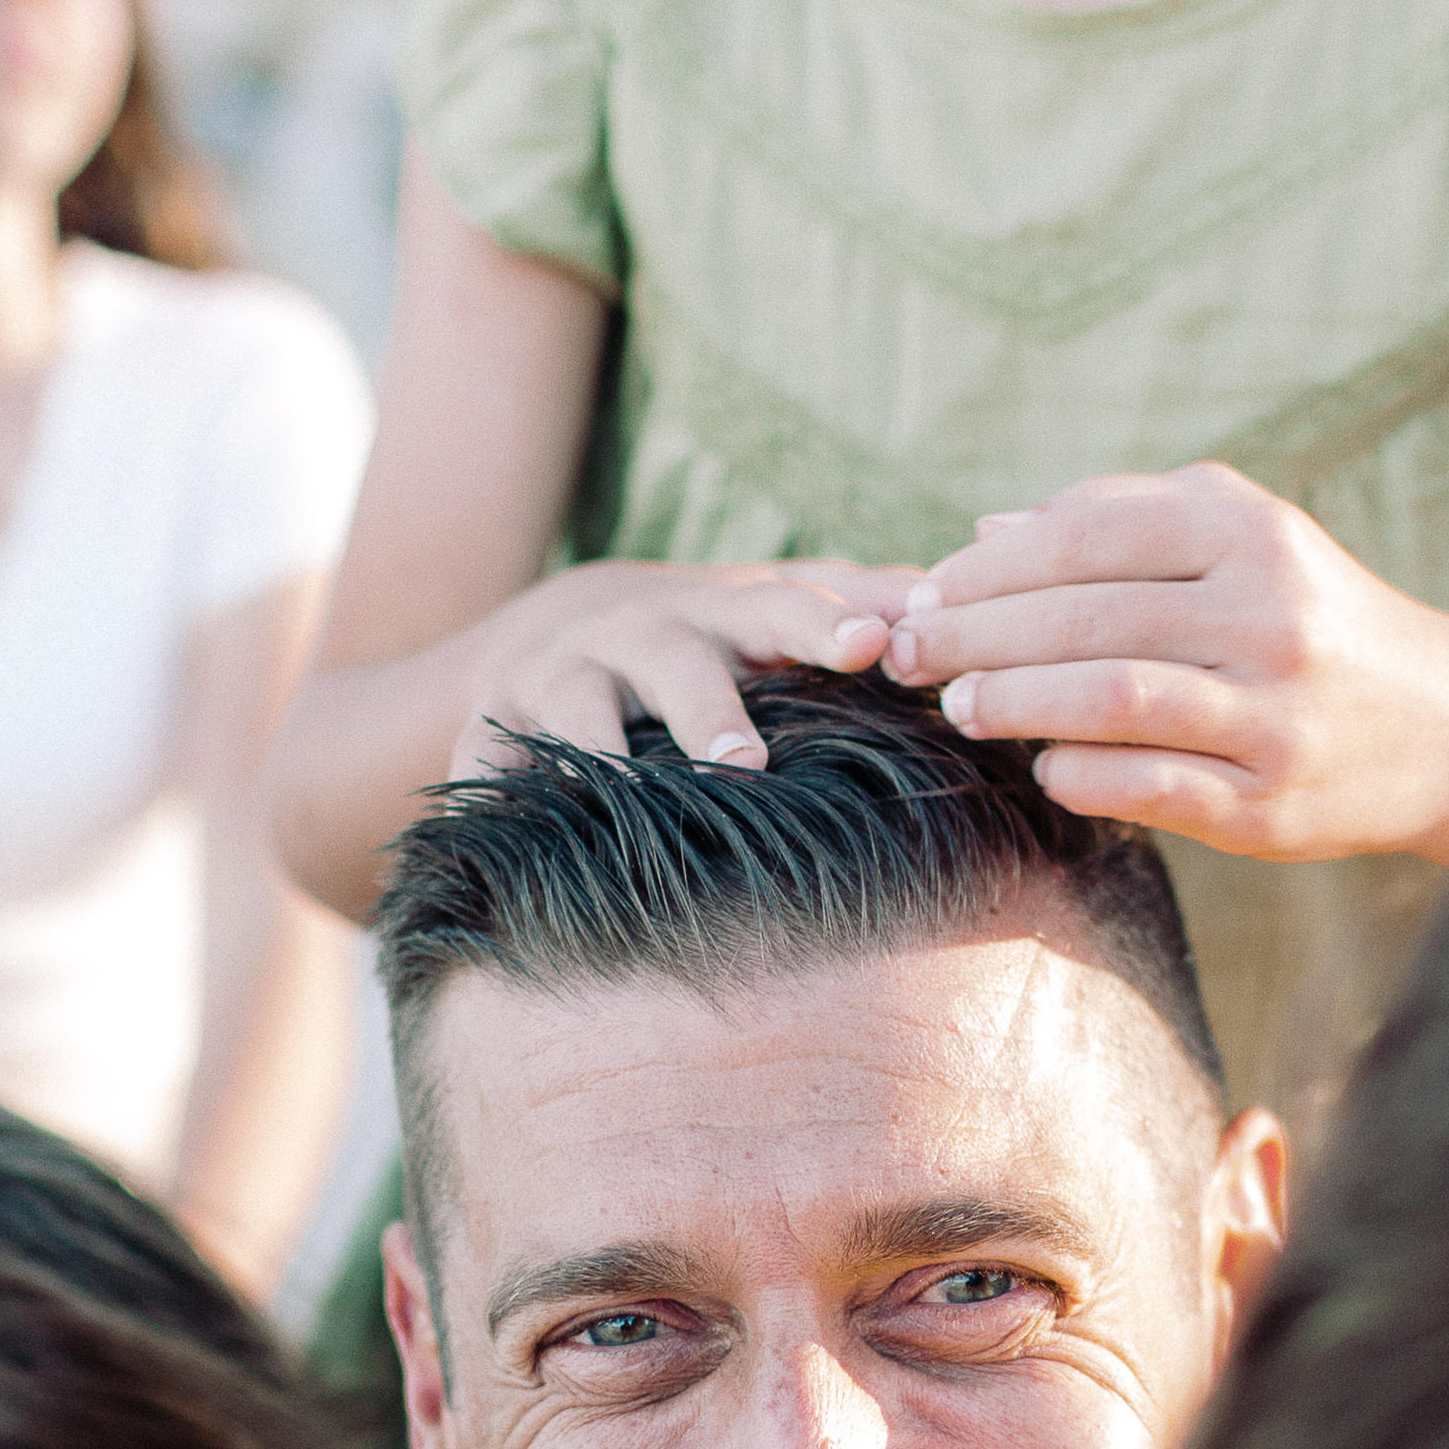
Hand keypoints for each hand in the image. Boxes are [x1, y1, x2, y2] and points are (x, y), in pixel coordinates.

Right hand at [446, 558, 924, 780]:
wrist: (555, 640)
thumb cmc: (706, 647)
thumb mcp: (772, 620)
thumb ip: (861, 607)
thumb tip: (952, 603)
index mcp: (723, 615)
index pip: (784, 608)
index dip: (826, 623)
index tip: (872, 645)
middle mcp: (641, 635)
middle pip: (679, 661)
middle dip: (709, 710)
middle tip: (746, 765)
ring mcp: (563, 677)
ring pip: (583, 710)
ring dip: (606, 757)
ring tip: (621, 801)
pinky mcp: (498, 726)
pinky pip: (496, 766)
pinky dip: (499, 799)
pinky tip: (505, 845)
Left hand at [882, 465, 1448, 864]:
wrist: (1441, 724)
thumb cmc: (1313, 618)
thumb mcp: (1241, 538)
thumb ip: (1120, 520)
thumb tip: (984, 534)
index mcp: (1252, 535)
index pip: (1089, 536)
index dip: (990, 567)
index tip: (924, 591)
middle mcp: (1269, 616)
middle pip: (1087, 618)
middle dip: (976, 636)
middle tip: (907, 654)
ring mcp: (1274, 714)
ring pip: (1112, 700)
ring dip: (1015, 703)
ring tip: (959, 707)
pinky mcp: (1272, 804)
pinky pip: (1151, 786)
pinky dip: (1080, 774)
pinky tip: (1043, 765)